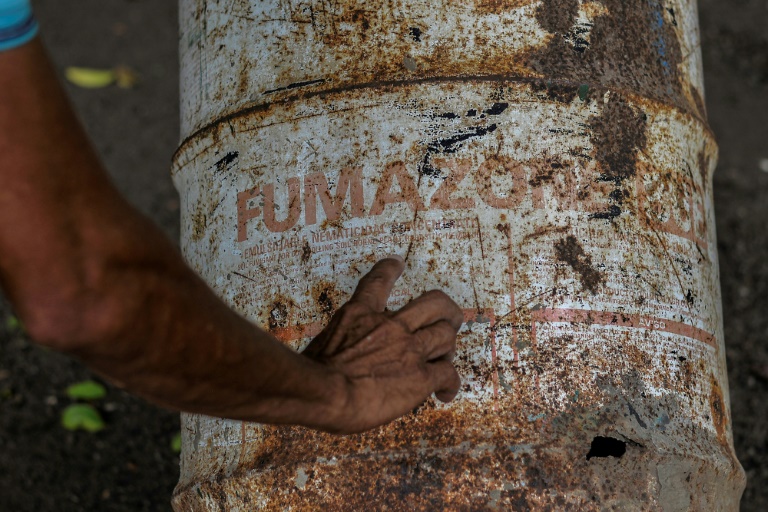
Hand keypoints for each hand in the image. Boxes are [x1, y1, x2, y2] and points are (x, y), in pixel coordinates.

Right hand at [303, 256, 462, 433]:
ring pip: (446, 335)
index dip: (390, 269)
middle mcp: (390, 326)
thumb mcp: (320, 344)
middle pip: (435, 302)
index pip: (378, 281)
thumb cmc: (311, 377)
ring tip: (444, 359)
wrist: (322, 392)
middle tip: (448, 320)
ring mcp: (409, 349)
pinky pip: (448, 374)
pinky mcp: (421, 376)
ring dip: (448, 348)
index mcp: (359, 314)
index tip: (397, 263)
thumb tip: (335, 360)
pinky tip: (444, 391)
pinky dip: (449, 383)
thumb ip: (338, 344)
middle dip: (447, 311)